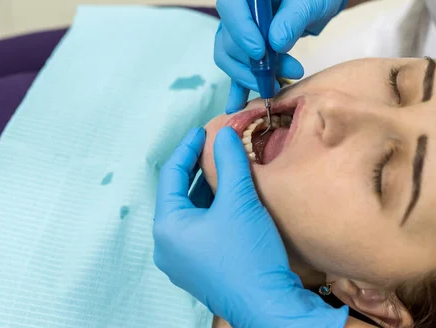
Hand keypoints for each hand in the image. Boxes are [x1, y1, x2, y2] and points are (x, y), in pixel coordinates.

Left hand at [153, 127, 347, 327]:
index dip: (188, 148)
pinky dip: (213, 210)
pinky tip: (233, 199)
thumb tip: (224, 133)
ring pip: (192, 213)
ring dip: (208, 189)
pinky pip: (201, 230)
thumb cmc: (248, 255)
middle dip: (198, 168)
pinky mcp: (201, 270)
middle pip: (179, 194)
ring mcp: (183, 262)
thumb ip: (230, 162)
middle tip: (216, 146)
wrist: (268, 305)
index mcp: (168, 227)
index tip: (203, 130)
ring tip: (227, 168)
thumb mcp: (239, 200)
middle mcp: (168, 246)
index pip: (171, 175)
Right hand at [214, 0, 358, 112]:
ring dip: (253, 77)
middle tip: (288, 70)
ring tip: (281, 85)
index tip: (260, 50)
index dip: (241, 31)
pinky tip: (239, 107)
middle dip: (254, 61)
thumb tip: (275, 44)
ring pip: (232, 61)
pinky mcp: (251, 51)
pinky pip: (241, 70)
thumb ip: (292, 18)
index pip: (230, 7)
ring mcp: (241, 32)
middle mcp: (237, 11)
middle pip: (229, 41)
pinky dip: (241, 88)